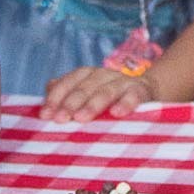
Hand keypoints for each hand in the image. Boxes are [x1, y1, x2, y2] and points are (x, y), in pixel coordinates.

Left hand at [40, 66, 156, 121]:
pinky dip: (126, 103)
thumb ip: (66, 96)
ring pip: (107, 90)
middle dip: (71, 102)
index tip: (45, 115)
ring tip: (82, 118)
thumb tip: (46, 98)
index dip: (56, 97)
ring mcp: (124, 82)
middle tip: (60, 119)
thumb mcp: (87, 98)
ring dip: (93, 103)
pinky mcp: (142, 91)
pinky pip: (134, 96)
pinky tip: (117, 113)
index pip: (69, 81)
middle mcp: (105, 75)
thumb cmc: (109, 102)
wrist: (148, 94)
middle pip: (86, 86)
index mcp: (88, 75)